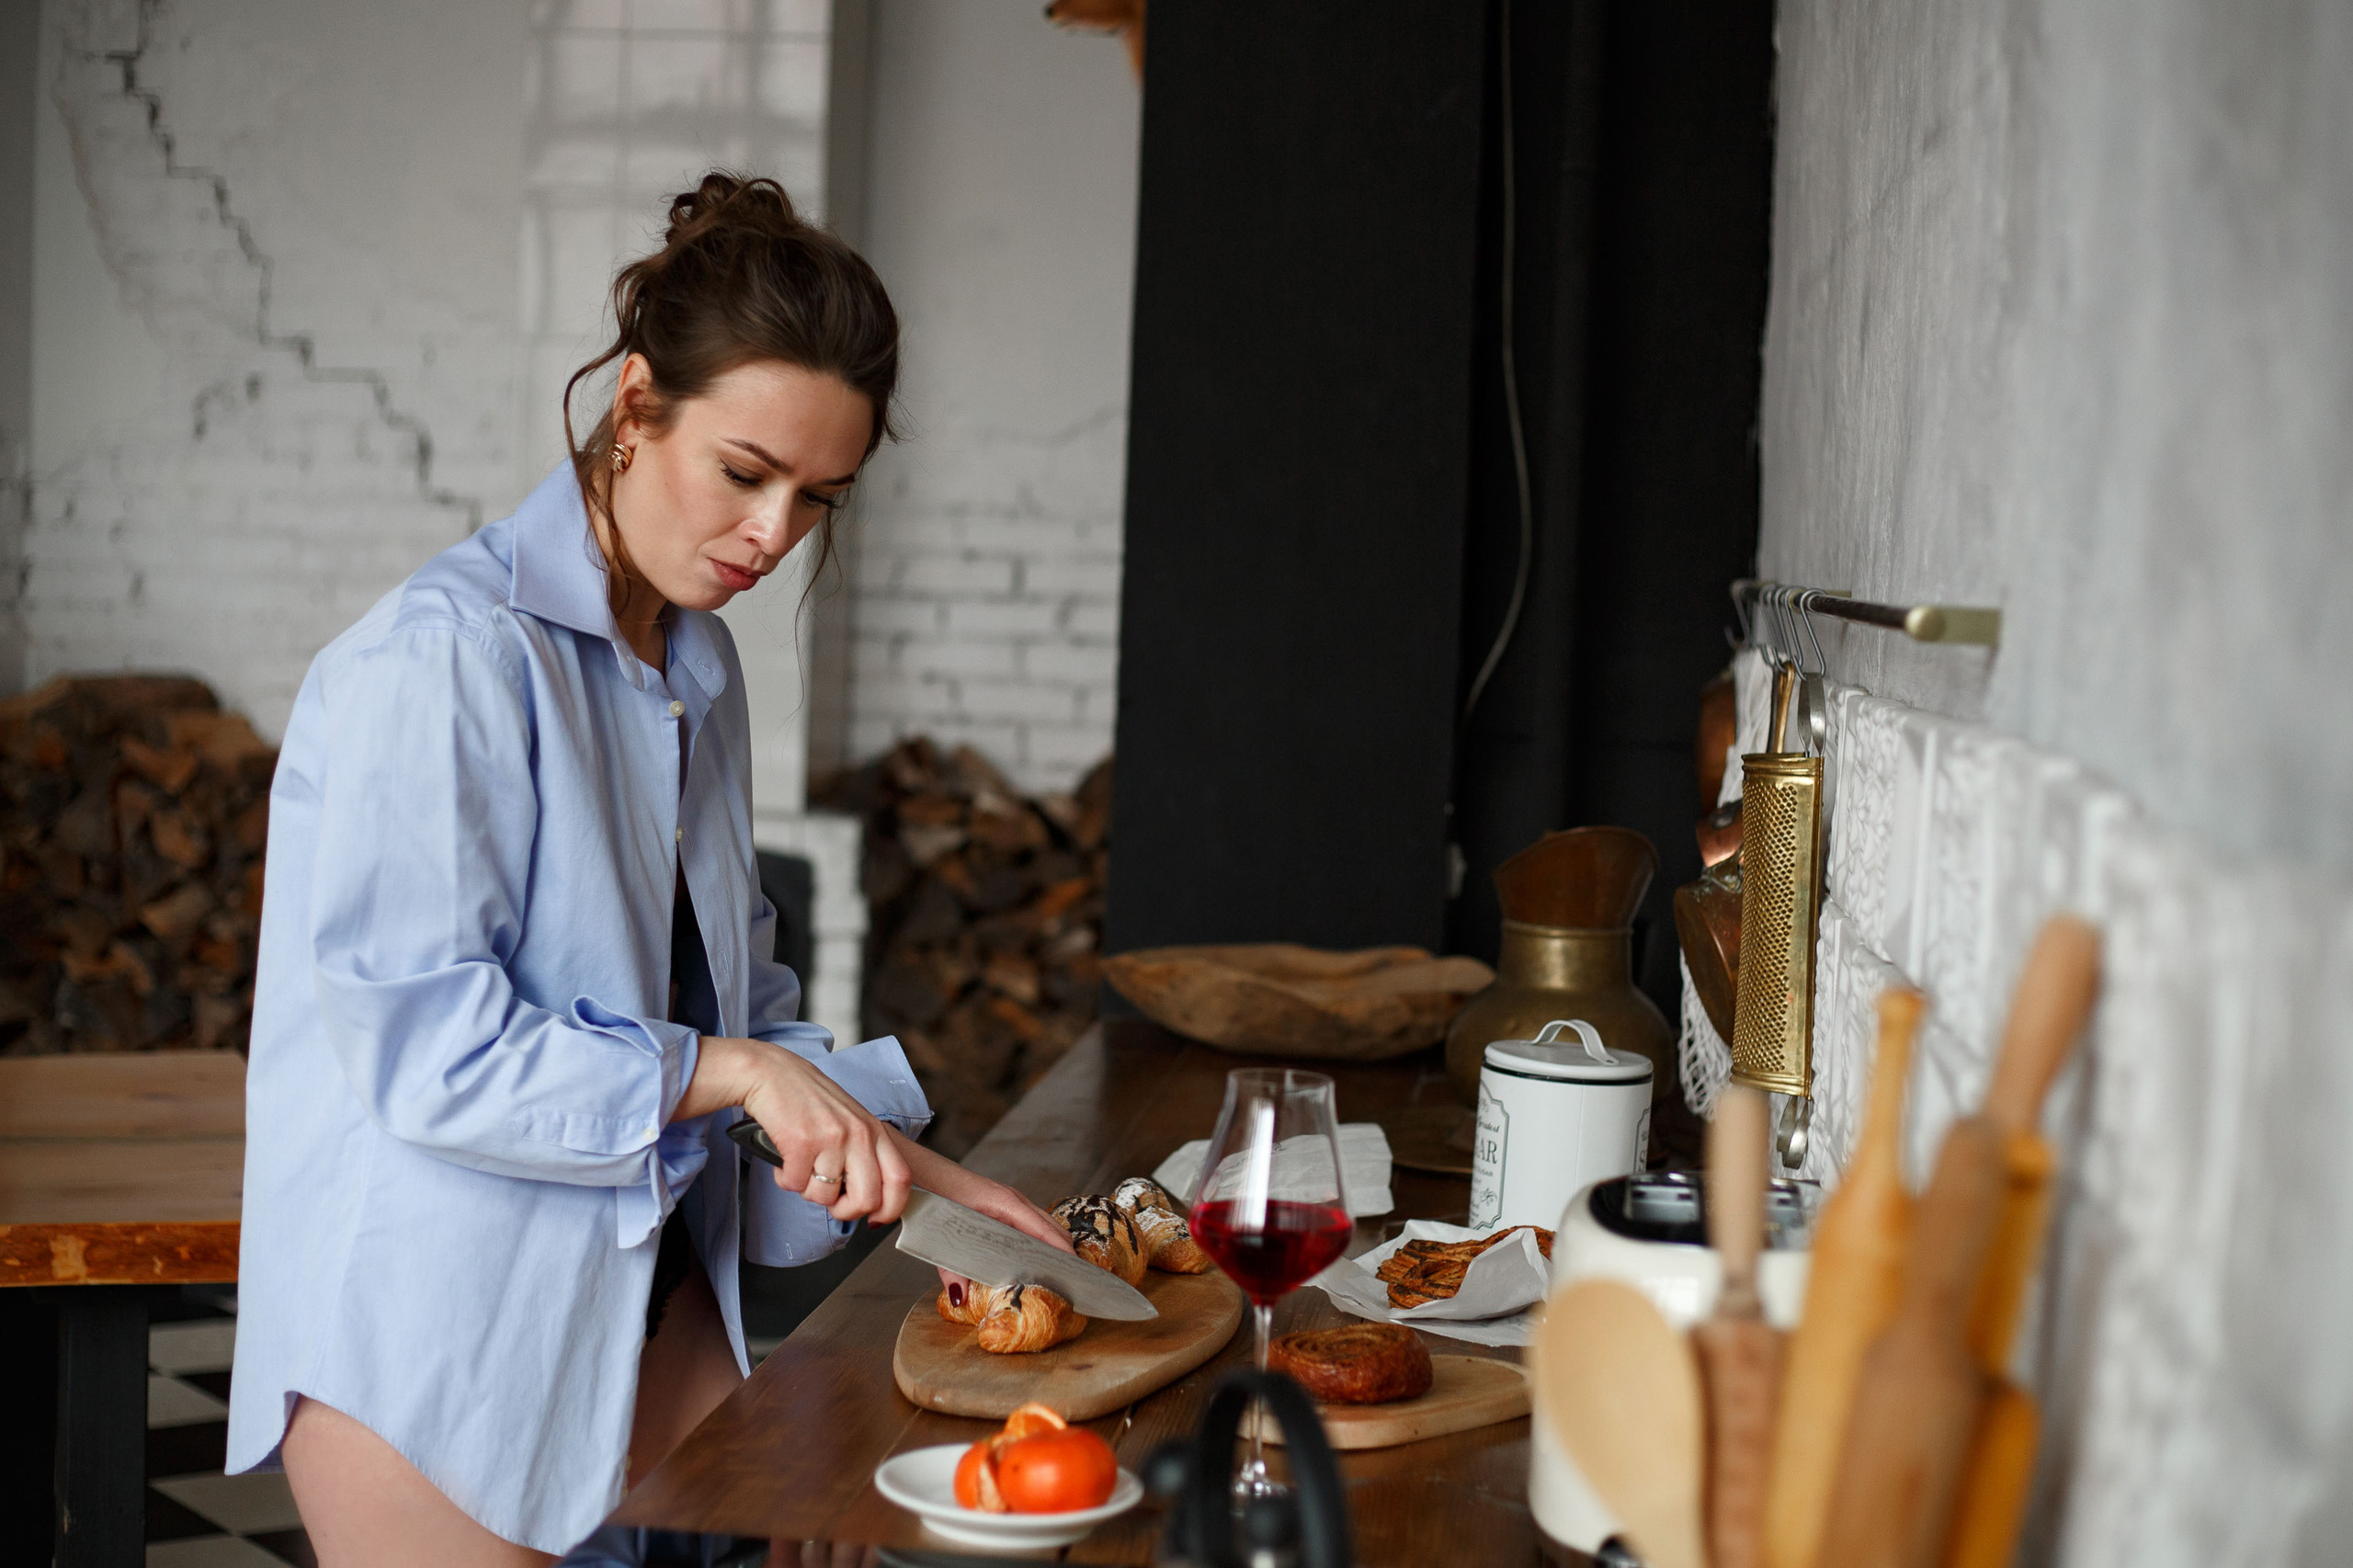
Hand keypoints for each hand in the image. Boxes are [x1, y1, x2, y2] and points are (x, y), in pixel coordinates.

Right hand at [676, 1037, 912, 1223]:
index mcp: (874, 1130)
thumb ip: (862, 1152)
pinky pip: (795, 1185)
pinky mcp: (800, 1144)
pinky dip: (785, 1180)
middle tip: (831, 1202)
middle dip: (845, 1212)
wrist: (771, 1073)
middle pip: (866, 1199)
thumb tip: (867, 1198)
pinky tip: (785, 1160)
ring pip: (825, 1197)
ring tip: (802, 1167)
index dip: (891, 1208)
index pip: (900, 1178)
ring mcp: (830, 1139)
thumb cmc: (808, 1099)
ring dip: (808, 1191)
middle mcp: (857, 1134)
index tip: (876, 1219)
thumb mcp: (849, 1120)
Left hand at [884, 1128, 1074, 1311]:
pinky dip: (1040, 1241)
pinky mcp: (1003, 1205)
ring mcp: (1010, 1201)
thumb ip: (951, 1268)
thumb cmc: (933, 1197)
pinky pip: (1031, 1223)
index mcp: (1006, 1205)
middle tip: (1071, 1285)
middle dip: (1065, 1255)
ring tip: (1058, 1277)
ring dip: (1053, 1248)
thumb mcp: (941, 1236)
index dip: (1063, 1255)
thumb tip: (962, 1297)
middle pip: (1052, 1229)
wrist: (920, 1172)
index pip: (1046, 1232)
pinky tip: (1034, 1261)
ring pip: (1044, 1226)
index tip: (1074, 1278)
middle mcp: (1014, 1201)